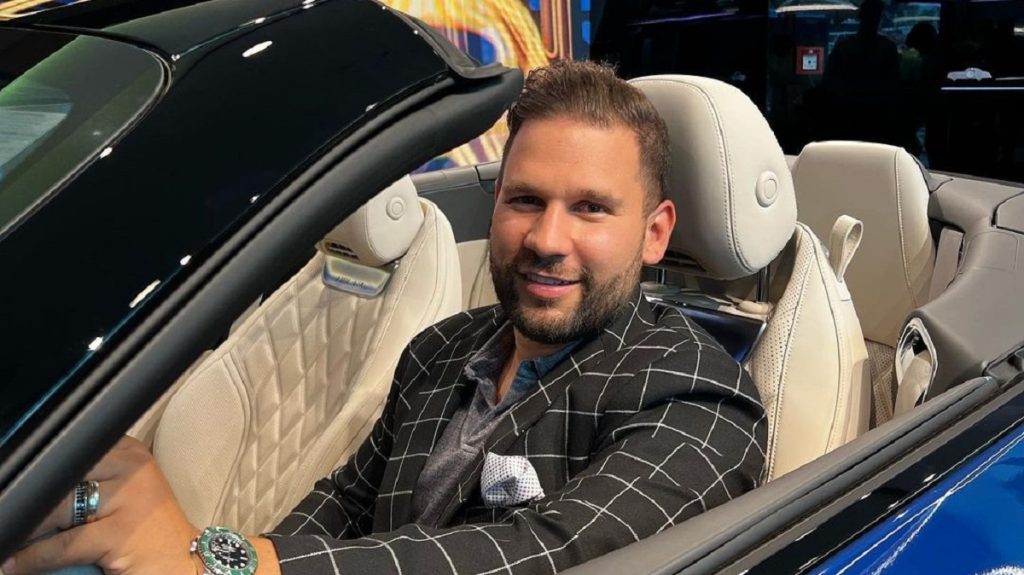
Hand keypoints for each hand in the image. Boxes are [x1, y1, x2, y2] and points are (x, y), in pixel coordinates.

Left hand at [2, 436, 200, 574]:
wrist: (181, 562)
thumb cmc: (147, 528)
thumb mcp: (124, 490)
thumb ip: (91, 475)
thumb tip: (34, 476)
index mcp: (130, 451)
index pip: (72, 447)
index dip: (43, 466)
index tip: (21, 481)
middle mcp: (132, 467)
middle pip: (62, 474)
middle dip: (33, 497)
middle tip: (9, 510)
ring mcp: (128, 498)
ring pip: (57, 508)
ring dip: (27, 528)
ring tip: (11, 539)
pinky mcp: (119, 532)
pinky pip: (62, 545)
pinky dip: (32, 558)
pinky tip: (17, 563)